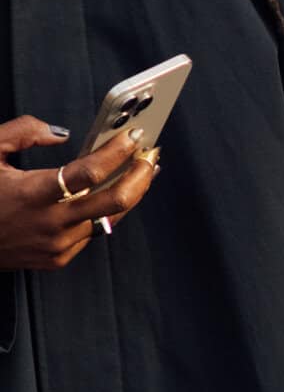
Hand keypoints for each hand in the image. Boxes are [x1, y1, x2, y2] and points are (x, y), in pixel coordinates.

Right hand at [0, 118, 159, 271]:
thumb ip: (23, 132)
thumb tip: (61, 134)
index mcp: (31, 194)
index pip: (88, 172)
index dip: (116, 152)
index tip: (133, 135)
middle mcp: (49, 223)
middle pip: (113, 201)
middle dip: (140, 175)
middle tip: (151, 156)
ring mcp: (56, 245)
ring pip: (107, 218)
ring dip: (128, 194)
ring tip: (141, 172)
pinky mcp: (57, 259)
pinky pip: (92, 232)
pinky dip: (104, 212)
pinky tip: (112, 195)